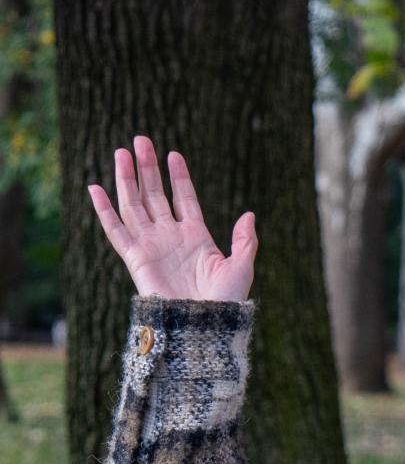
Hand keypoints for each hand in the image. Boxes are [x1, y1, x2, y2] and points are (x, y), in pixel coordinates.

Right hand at [89, 135, 257, 302]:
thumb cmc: (226, 300)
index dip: (179, 177)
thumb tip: (250, 214)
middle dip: (147, 168)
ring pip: (134, 205)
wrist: (204, 324)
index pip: (184, 198)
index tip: (173, 154)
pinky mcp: (135, 259)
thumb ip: (245, 240)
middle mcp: (171, 237)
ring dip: (127, 180)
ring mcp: (152, 246)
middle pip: (155, 195)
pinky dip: (104, 210)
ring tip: (122, 152)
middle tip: (140, 140)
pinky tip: (96, 188)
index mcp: (197, 236)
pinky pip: (116, 230)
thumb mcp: (241, 267)